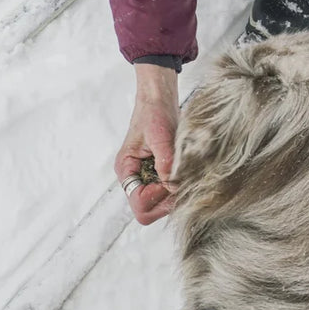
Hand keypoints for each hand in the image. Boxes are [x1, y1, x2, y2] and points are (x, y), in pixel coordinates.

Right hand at [114, 63, 178, 224]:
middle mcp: (134, 178)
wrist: (160, 99)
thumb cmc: (154, 112)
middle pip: (148, 211)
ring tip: (182, 172)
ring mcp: (145, 178)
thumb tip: (173, 186)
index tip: (169, 179)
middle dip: (166, 200)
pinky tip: (182, 170)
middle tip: (179, 179)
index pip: (139, 204)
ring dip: (173, 193)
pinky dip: (177, 187)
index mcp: (126, 169)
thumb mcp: (160, 135)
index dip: (157, 197)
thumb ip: (165, 161)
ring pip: (159, 205)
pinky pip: (167, 193)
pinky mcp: (157, 175)